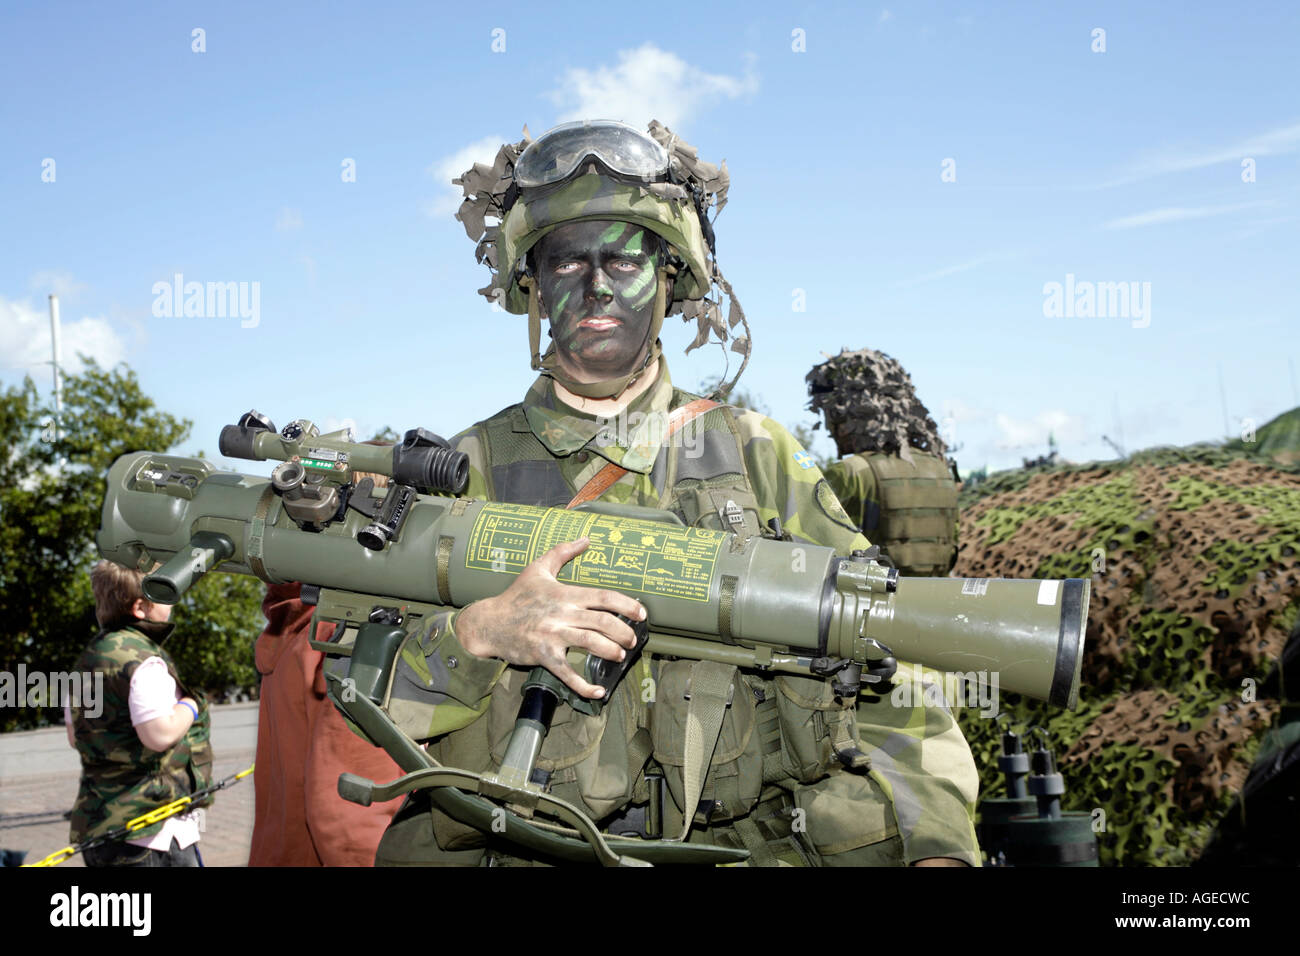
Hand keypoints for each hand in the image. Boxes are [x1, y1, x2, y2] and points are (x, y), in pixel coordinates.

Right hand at [456, 537, 645, 698]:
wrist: (488, 622)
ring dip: (611, 651)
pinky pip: (567, 673)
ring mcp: (552, 635)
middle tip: (632, 640)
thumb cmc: (515, 596)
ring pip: (590, 643)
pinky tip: (598, 691)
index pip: (603, 597)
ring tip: (620, 655)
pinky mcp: (543, 655)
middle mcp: (561, 613)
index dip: (626, 604)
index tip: (641, 613)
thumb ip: (562, 552)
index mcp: (564, 593)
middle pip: (603, 621)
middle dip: (623, 632)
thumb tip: (585, 538)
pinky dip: (584, 685)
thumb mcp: (538, 569)